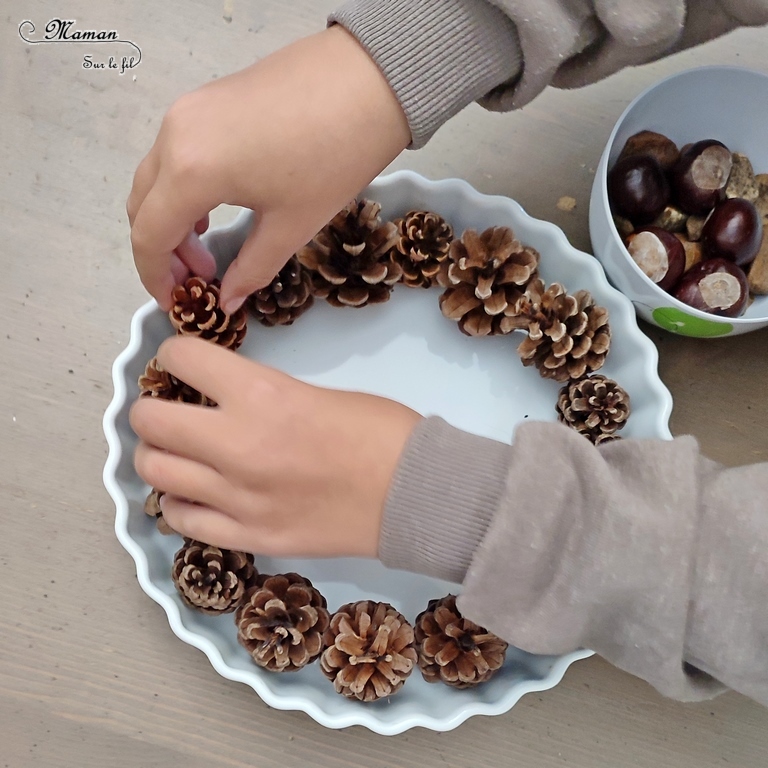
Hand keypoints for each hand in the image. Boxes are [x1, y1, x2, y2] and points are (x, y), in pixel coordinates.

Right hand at [127, 26, 409, 312]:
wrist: (369, 81)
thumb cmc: (335, 154)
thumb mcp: (291, 225)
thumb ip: (251, 269)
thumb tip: (228, 300)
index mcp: (191, 170)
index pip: (148, 236)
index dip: (156, 277)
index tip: (176, 302)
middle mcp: (175, 135)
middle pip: (143, 206)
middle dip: (164, 250)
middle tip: (200, 277)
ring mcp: (188, 110)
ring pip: (156, 177)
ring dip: (172, 217)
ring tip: (210, 244)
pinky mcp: (206, 99)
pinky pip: (175, 152)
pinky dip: (182, 187)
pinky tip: (214, 206)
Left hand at [129, 337, 421, 557]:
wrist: (415, 494)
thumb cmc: (381, 433)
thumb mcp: (318, 393)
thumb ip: (263, 396)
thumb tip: (226, 399)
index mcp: (262, 395)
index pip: (181, 359)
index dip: (175, 355)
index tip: (181, 363)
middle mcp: (238, 445)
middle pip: (149, 421)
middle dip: (150, 408)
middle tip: (168, 409)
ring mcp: (239, 498)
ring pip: (156, 472)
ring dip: (159, 455)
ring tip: (178, 453)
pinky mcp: (251, 538)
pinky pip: (183, 521)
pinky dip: (181, 503)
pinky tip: (198, 495)